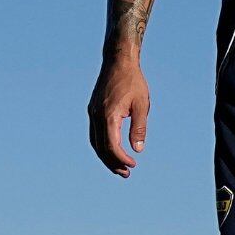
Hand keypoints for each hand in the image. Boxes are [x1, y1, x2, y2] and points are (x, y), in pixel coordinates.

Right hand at [87, 59, 149, 176]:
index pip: (112, 146)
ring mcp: (92, 113)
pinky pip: (95, 133)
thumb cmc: (133, 81)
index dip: (121, 159)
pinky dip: (102, 145)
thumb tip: (138, 149)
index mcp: (108, 115)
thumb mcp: (142, 105)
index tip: (133, 165)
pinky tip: (112, 150)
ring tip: (119, 167)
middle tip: (126, 174)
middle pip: (100, 148)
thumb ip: (139, 128)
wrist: (118, 61)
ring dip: (106, 157)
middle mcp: (96, 116)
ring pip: (95, 142)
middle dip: (113, 163)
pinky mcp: (93, 110)